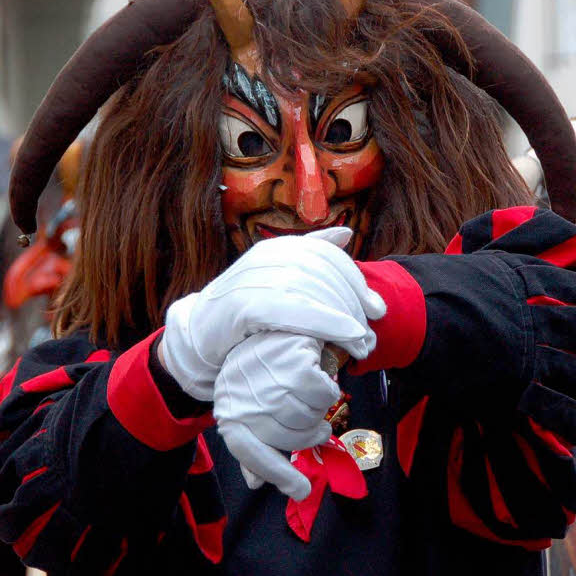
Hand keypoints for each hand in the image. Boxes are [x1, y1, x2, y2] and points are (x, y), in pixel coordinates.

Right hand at [158, 227, 385, 400]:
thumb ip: (311, 254)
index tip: (376, 308)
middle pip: (324, 273)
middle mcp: (266, 257)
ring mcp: (254, 278)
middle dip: (354, 301)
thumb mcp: (278, 278)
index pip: (328, 256)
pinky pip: (297, 309)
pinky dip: (328, 321)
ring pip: (313, 290)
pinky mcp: (246, 304)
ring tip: (363, 341)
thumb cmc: (244, 311)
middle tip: (372, 329)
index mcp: (277, 248)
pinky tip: (348, 334)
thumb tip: (346, 233)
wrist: (199, 337)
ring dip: (346, 316)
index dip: (356, 280)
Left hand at [213, 332, 347, 499]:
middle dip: (309, 435)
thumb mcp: (252, 404)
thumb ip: (255, 443)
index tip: (300, 491)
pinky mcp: (293, 361)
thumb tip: (255, 482)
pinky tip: (320, 378)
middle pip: (290, 438)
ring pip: (308, 418)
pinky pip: (323, 396)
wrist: (279, 319)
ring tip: (315, 397)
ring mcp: (268, 379)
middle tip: (317, 427)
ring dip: (319, 412)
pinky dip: (328, 391)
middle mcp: (244, 395)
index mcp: (229, 408)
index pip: (248, 450)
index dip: (275, 474)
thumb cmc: (265, 367)